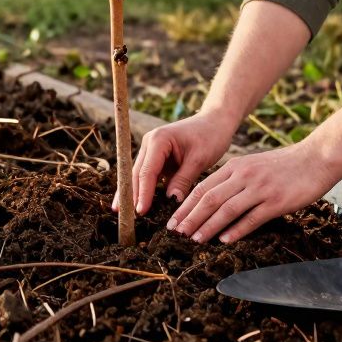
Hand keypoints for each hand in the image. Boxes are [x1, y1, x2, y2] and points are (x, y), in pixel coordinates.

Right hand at [116, 110, 238, 215]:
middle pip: (136, 174)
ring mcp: (151, 150)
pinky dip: (143, 189)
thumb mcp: (199, 159)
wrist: (215, 122)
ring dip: (133, 194)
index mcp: (158, 140)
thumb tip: (171, 201)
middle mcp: (149, 143)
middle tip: (127, 219)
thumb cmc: (210, 136)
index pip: (147, 171)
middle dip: (131, 196)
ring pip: (138, 176)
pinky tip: (137, 205)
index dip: (143, 193)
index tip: (141, 212)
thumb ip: (184, 180)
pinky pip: (147, 176)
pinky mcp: (156, 158)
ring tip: (125, 215)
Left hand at [167, 141, 340, 243]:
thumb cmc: (284, 165)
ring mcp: (260, 188)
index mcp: (236, 167)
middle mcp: (244, 176)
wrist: (316, 158)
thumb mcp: (254, 165)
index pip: (203, 187)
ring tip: (195, 239)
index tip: (173, 221)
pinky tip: (224, 240)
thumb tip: (213, 199)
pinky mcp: (276, 201)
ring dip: (208, 226)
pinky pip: (252, 217)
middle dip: (190, 217)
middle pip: (210, 198)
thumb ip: (234, 179)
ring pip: (227, 209)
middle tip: (176, 233)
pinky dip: (236, 230)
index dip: (186, 206)